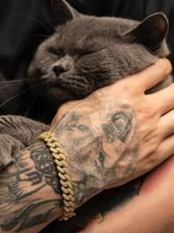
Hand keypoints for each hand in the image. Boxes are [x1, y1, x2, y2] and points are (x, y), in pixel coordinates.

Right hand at [50, 59, 172, 206]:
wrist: (70, 165)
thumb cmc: (69, 131)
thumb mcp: (77, 104)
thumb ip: (93, 97)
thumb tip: (94, 97)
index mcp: (125, 92)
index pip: (158, 70)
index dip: (162, 68)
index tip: (160, 70)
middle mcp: (144, 110)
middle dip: (173, 90)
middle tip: (166, 93)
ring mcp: (152, 134)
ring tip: (166, 114)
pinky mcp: (153, 157)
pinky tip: (167, 134)